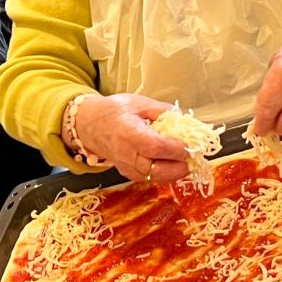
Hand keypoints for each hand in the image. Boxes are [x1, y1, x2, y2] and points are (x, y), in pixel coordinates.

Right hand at [66, 93, 188, 182]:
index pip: (154, 146)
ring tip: (186, 163)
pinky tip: (172, 166)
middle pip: (155, 169)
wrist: (90, 125)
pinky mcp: (127, 173)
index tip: (189, 145)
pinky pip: (148, 178)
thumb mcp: (138, 102)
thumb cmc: (114, 111)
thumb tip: (183, 118)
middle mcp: (125, 153)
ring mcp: (125, 166)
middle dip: (178, 167)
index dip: (174, 149)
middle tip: (191, 158)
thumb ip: (162, 110)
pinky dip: (163, 175)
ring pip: (153, 178)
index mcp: (128, 132)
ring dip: (173, 173)